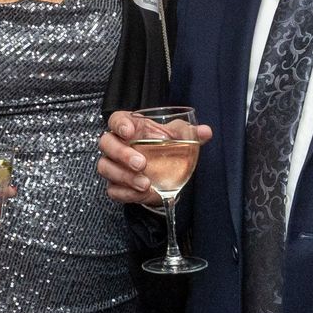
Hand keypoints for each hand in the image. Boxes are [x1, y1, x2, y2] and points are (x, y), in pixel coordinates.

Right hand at [98, 111, 213, 204]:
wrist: (165, 173)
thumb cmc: (166, 147)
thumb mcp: (179, 136)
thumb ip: (190, 133)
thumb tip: (206, 132)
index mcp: (131, 127)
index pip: (116, 120)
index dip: (119, 125)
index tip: (129, 132)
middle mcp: (117, 144)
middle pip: (107, 144)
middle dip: (121, 154)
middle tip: (141, 163)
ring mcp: (113, 165)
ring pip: (105, 168)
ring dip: (124, 177)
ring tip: (145, 183)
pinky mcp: (116, 185)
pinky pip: (113, 190)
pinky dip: (127, 193)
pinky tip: (142, 193)